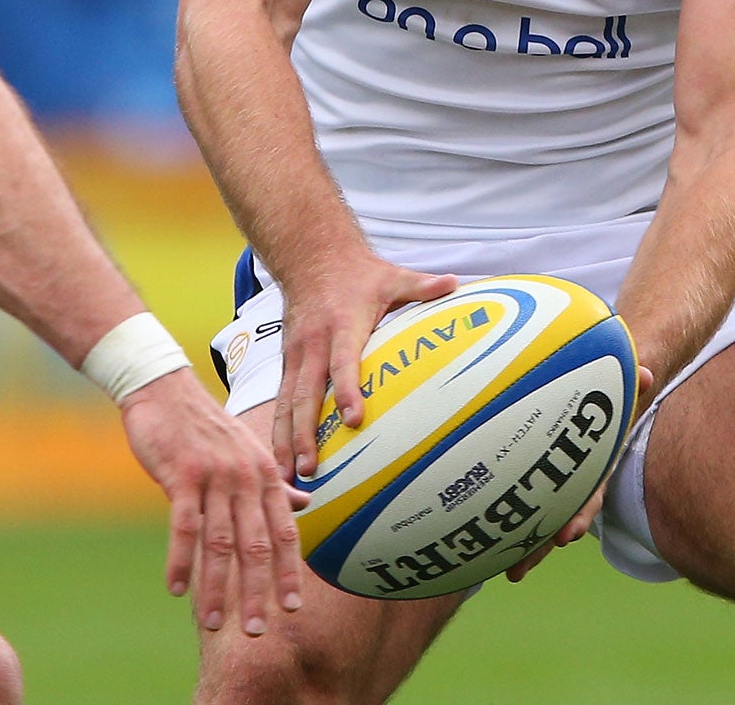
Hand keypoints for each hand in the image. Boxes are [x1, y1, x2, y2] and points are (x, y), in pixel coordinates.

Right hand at [119, 368, 303, 636]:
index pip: (284, 532)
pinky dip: (180, 560)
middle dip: (256, 591)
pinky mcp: (182, 474)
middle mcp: (246, 476)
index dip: (288, 572)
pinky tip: (175, 588)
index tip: (291, 608)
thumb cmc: (205, 425)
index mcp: (265, 473)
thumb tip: (305, 503)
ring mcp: (215, 475)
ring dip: (216, 587)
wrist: (163, 388)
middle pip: (255, 545)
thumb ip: (273, 483)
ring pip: (219, 542)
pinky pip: (183, 526)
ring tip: (215, 624)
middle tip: (257, 631)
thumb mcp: (247, 450)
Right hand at [274, 257, 461, 480]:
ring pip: (286, 403)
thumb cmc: (359, 273)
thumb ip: (422, 285)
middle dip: (305, 433)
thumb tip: (456, 282)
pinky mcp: (287, 362)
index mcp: (341, 326)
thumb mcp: (391, 276)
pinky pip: (280, 400)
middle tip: (310, 468)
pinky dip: (278, 430)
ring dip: (285, 440)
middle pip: (305, 393)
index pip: (344, 362)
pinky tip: (279, 460)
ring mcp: (296, 355)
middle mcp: (313, 344)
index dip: (348, 390)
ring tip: (286, 476)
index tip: (354, 419)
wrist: (310, 257)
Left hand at [505, 363, 654, 583]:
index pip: (588, 493)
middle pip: (559, 519)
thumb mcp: (617, 387)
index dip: (579, 514)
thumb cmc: (606, 392)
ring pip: (542, 518)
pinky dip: (511, 523)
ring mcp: (560, 482)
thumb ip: (629, 383)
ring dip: (526, 546)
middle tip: (519, 569)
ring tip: (509, 572)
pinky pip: (525, 503)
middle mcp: (579, 480)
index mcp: (595, 464)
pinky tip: (487, 543)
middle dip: (541, 544)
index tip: (567, 535)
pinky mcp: (539, 478)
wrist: (608, 398)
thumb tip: (646, 375)